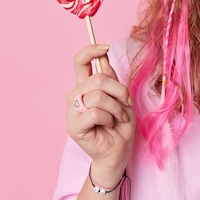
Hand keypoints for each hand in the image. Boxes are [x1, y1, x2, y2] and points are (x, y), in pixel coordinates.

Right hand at [66, 44, 135, 186]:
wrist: (119, 151)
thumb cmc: (120, 125)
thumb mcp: (121, 97)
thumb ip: (111, 79)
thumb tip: (104, 57)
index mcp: (85, 86)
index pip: (80, 61)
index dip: (91, 50)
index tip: (106, 47)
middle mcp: (76, 95)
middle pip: (97, 78)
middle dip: (119, 90)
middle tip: (126, 102)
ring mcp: (73, 110)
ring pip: (98, 96)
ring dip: (116, 107)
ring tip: (118, 117)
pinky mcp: (74, 126)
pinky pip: (95, 112)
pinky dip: (109, 118)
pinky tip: (110, 125)